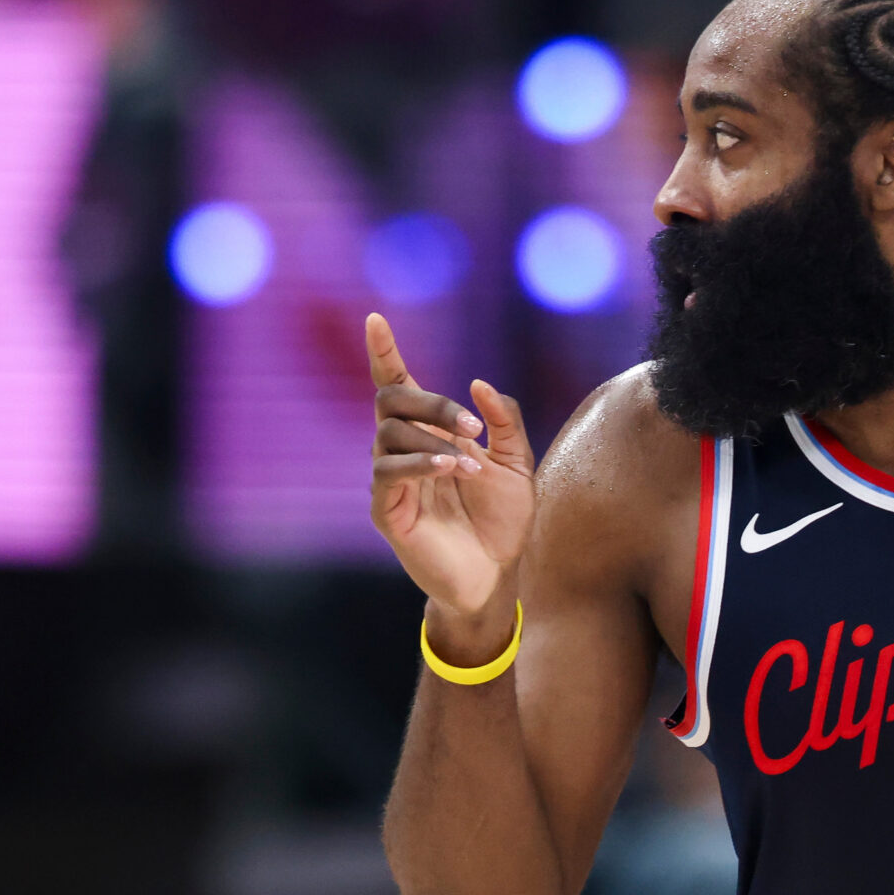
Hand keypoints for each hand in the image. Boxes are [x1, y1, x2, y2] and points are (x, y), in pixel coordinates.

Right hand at [367, 313, 535, 621]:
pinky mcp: (388, 510)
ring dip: (432, 439)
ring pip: (388, 434)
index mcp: (431, 434)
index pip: (399, 386)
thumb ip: (504, 421)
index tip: (376, 319)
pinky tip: (451, 469)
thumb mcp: (517, 464)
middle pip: (392, 401)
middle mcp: (404, 451)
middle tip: (470, 424)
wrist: (498, 575)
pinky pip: (389, 473)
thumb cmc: (503, 521)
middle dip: (431, 402)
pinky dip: (421, 464)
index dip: (385, 353)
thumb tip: (479, 383)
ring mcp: (392, 480)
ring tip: (469, 465)